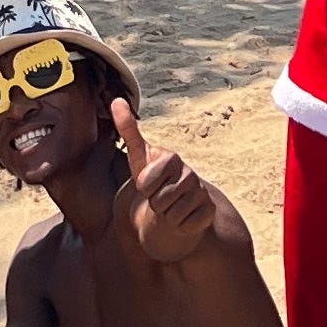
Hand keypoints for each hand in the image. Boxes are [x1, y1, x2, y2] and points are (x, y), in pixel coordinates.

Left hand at [112, 98, 213, 262]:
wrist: (173, 205)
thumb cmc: (154, 180)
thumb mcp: (138, 157)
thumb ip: (128, 129)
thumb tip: (117, 100)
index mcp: (172, 158)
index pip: (146, 183)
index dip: (143, 188)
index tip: (148, 184)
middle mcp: (191, 173)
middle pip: (159, 201)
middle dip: (154, 204)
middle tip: (159, 197)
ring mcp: (202, 192)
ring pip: (173, 215)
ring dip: (167, 216)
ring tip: (170, 207)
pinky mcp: (210, 210)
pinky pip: (186, 225)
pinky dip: (180, 226)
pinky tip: (182, 217)